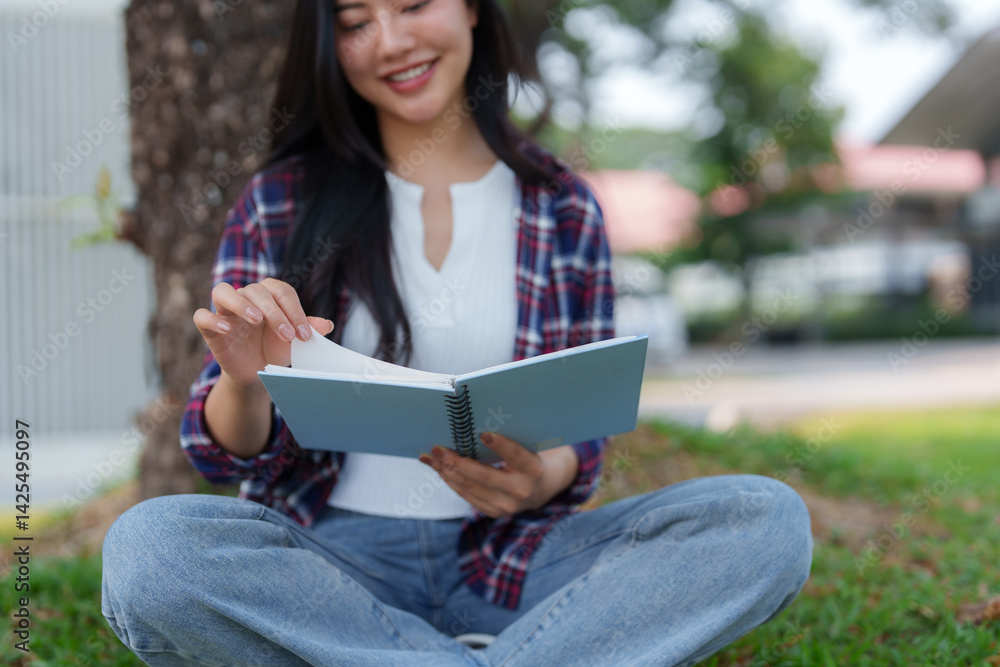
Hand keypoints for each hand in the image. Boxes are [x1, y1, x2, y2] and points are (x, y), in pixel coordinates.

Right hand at [193, 278, 334, 387]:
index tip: (304, 336)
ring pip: (222, 291)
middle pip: (256, 291)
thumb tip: (327, 324)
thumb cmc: (275, 348)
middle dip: (275, 312)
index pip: (281, 291)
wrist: (256, 371)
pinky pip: (202, 316)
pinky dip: (213, 320)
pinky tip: (228, 330)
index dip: (294, 311)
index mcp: (268, 295)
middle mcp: (245, 297)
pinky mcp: (210, 329)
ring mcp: (225, 311)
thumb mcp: (294, 341)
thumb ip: (309, 329)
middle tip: (287, 335)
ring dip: (241, 303)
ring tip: (256, 320)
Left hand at [419, 432, 578, 518]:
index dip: (500, 445)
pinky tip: (438, 469)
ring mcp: (505, 506)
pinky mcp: (492, 512)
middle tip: (438, 449)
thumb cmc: (526, 459)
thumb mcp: (525, 448)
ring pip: (470, 488)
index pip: (516, 456)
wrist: (538, 489)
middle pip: (484, 476)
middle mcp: (520, 491)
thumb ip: (506, 441)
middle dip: (457, 462)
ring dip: (447, 472)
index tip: (483, 434)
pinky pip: (466, 495)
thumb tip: (472, 426)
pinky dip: (450, 481)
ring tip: (432, 457)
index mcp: (533, 469)